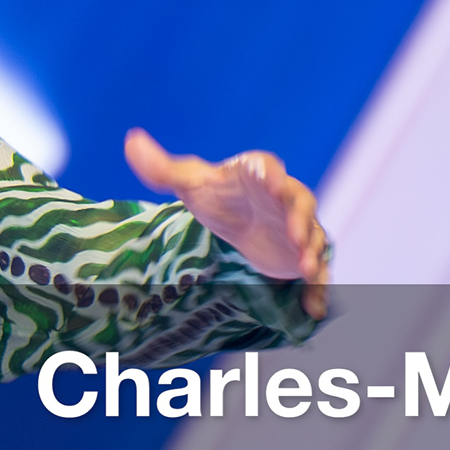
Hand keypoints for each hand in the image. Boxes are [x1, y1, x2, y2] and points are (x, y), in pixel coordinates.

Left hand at [124, 128, 331, 319]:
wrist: (240, 219)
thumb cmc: (218, 195)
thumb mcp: (189, 184)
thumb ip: (161, 167)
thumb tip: (131, 140)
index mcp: (258, 172)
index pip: (266, 168)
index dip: (268, 174)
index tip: (269, 180)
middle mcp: (286, 196)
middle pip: (300, 202)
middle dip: (300, 220)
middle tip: (296, 237)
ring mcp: (299, 225)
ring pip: (314, 236)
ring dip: (312, 252)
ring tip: (305, 269)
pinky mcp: (302, 252)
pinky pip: (317, 269)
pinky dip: (318, 288)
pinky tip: (315, 309)